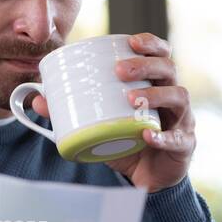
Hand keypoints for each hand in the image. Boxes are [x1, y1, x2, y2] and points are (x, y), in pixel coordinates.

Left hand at [31, 32, 194, 192]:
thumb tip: (38, 100)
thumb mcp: (99, 125)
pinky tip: (147, 135)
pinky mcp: (184, 145)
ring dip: (156, 95)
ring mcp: (182, 120)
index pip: (160, 55)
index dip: (150, 44)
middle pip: (169, 70)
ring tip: (132, 98)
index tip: (131, 42)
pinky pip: (178, 138)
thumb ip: (71, 111)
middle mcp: (173, 98)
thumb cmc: (127, 143)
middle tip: (120, 70)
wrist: (148, 179)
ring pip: (179, 98)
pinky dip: (163, 136)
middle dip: (146, 65)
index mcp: (155, 85)